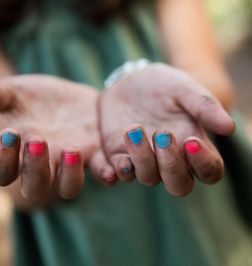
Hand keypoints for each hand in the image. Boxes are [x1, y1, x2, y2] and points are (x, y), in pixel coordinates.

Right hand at [0, 75, 114, 205]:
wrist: (68, 96)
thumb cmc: (36, 98)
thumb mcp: (15, 91)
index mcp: (19, 154)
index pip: (2, 172)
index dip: (2, 159)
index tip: (9, 133)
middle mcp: (44, 166)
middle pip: (36, 187)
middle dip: (36, 168)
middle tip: (39, 140)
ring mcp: (71, 164)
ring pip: (70, 188)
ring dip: (70, 175)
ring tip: (72, 149)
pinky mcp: (96, 154)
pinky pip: (103, 172)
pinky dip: (108, 173)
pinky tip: (112, 168)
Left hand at [100, 63, 234, 195]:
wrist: (130, 81)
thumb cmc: (163, 86)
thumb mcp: (184, 89)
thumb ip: (204, 106)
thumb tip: (229, 128)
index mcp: (193, 146)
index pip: (209, 171)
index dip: (204, 164)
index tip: (191, 142)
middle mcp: (170, 160)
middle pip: (179, 185)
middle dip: (172, 165)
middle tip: (163, 135)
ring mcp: (145, 161)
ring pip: (148, 178)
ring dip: (142, 158)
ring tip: (134, 129)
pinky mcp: (120, 156)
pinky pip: (121, 173)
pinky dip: (120, 171)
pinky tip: (120, 160)